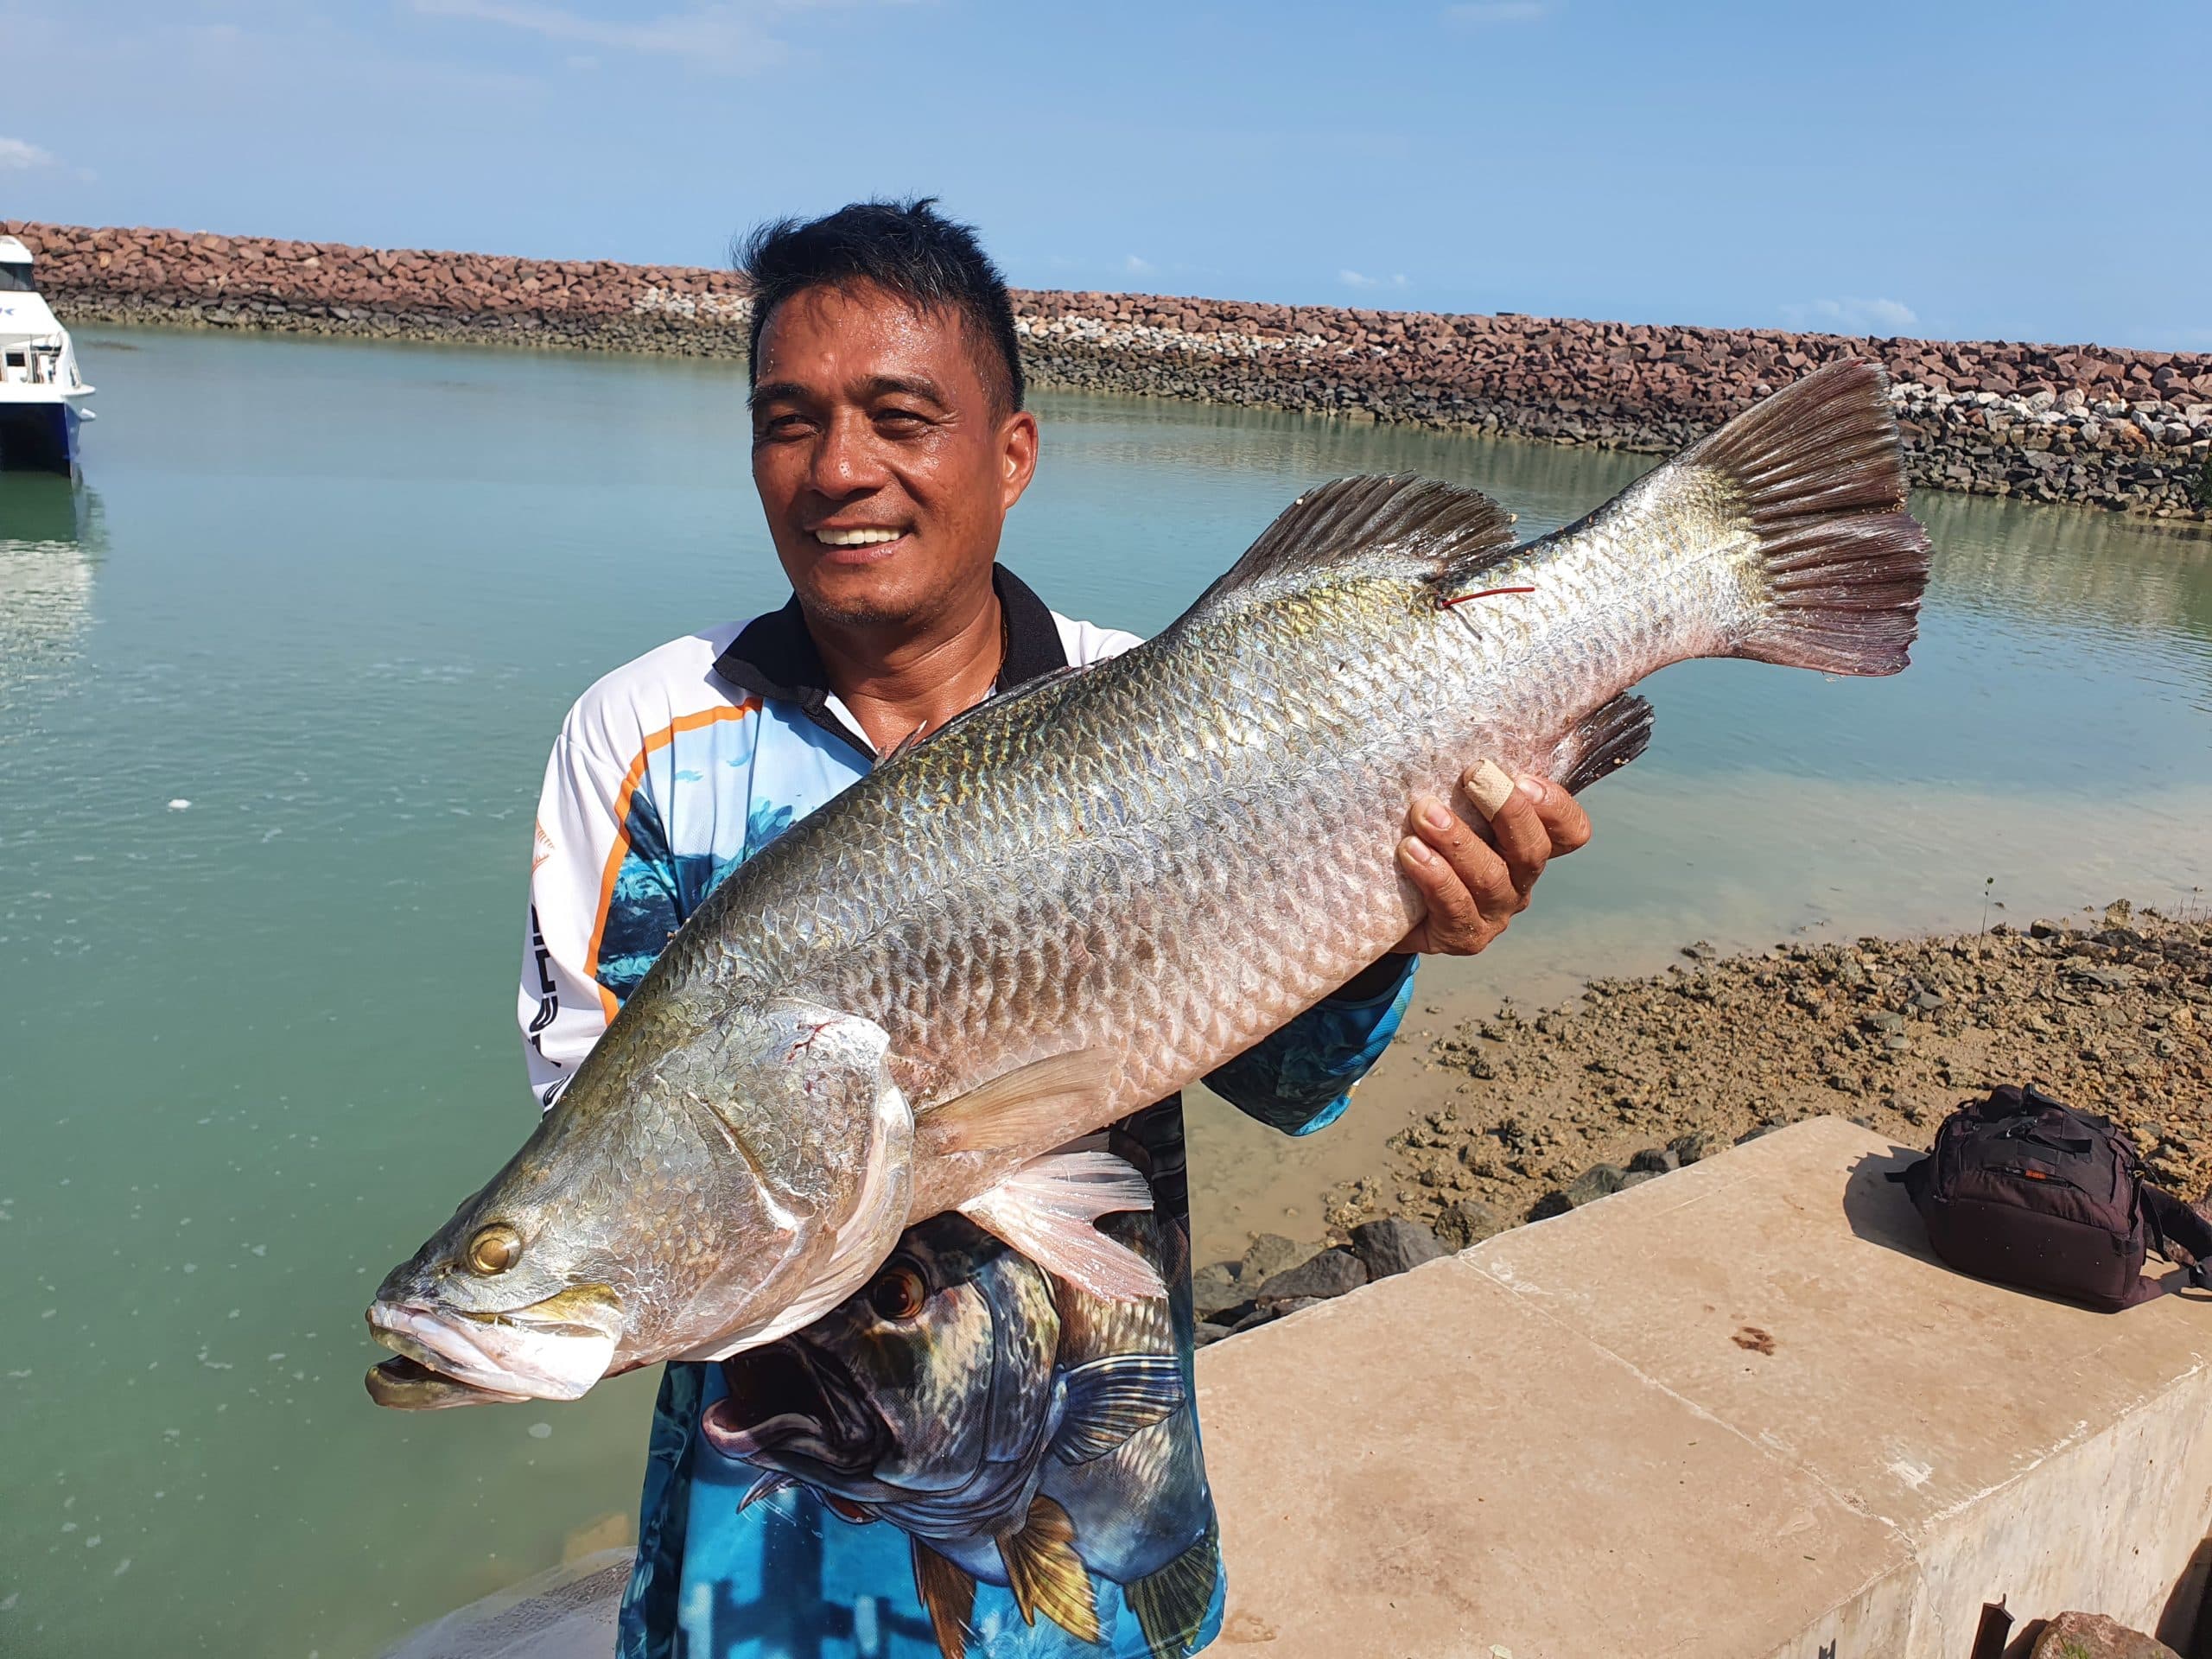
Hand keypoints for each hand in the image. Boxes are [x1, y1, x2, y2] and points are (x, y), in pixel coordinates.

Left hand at [1394, 762, 1591, 956]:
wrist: (1388, 907)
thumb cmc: (1425, 842)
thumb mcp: (1452, 809)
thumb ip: (1467, 783)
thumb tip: (1456, 724)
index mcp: (1526, 845)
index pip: (1570, 831)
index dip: (1556, 807)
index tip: (1522, 778)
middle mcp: (1519, 880)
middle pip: (1532, 850)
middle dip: (1506, 811)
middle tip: (1474, 776)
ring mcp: (1494, 912)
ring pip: (1490, 877)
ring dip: (1459, 840)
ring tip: (1425, 813)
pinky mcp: (1463, 936)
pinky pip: (1455, 906)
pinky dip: (1434, 876)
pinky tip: (1411, 850)